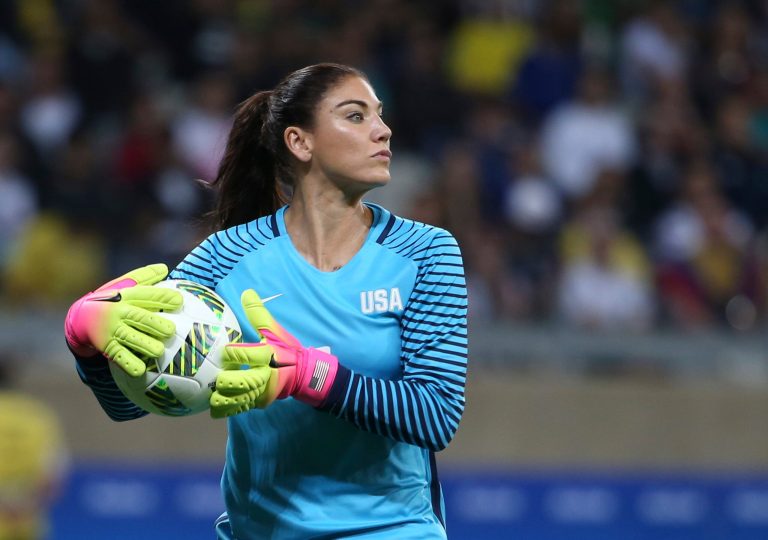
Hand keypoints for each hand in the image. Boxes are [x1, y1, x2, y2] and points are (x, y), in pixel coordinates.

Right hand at [64, 264, 181, 376]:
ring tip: (159, 351)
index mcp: (126, 296)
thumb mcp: (123, 286)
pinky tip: (140, 370)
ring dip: (144, 345)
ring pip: (130, 338)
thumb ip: (144, 277)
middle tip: (170, 330)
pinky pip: (118, 356)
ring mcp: (112, 330)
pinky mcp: (106, 346)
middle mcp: (119, 312)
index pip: (146, 295)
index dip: (162, 297)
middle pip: (139, 317)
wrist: (79, 317)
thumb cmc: (111, 299)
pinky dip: (128, 363)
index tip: (179, 301)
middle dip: (154, 324)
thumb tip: (165, 268)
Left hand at [209, 289, 338, 417]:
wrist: (304, 374)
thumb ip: (258, 313)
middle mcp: (265, 376)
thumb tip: (246, 292)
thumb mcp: (275, 330)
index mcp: (268, 355)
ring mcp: (262, 392)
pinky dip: (226, 409)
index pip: (248, 355)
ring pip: (238, 400)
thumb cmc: (286, 350)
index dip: (233, 354)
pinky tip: (214, 408)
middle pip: (241, 382)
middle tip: (216, 377)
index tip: (224, 351)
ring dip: (222, 398)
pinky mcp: (259, 403)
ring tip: (211, 395)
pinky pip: (240, 409)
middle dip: (225, 381)